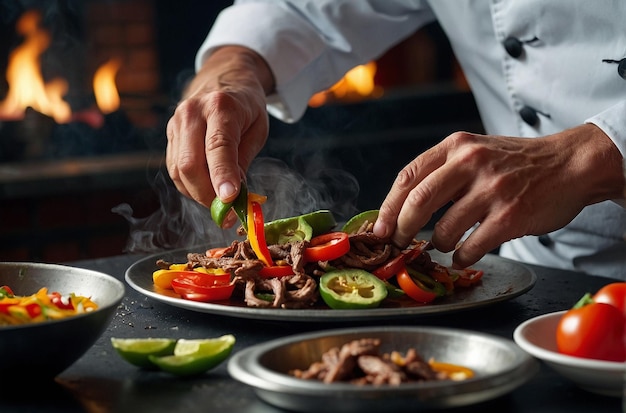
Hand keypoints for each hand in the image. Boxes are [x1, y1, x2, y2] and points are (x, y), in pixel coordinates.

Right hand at [166, 46, 274, 218]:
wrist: (224, 77)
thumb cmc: (246, 106)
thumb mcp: (257, 129)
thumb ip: (243, 160)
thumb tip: (232, 195)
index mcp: (221, 106)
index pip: (218, 146)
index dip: (222, 176)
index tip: (230, 200)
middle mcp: (192, 112)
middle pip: (190, 163)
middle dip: (207, 195)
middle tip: (226, 214)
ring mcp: (176, 122)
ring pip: (178, 170)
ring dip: (198, 195)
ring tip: (220, 205)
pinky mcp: (169, 134)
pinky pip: (174, 169)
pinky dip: (190, 186)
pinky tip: (206, 189)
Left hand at [373, 124, 624, 267]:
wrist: (570, 164)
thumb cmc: (517, 162)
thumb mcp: (476, 151)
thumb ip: (443, 171)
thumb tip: (403, 207)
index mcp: (457, 147)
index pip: (408, 176)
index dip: (388, 206)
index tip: (380, 227)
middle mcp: (471, 164)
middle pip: (418, 202)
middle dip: (402, 229)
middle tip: (399, 243)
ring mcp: (492, 190)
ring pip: (444, 230)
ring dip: (438, 244)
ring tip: (444, 244)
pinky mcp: (510, 216)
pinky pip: (471, 247)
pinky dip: (460, 257)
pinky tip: (463, 255)